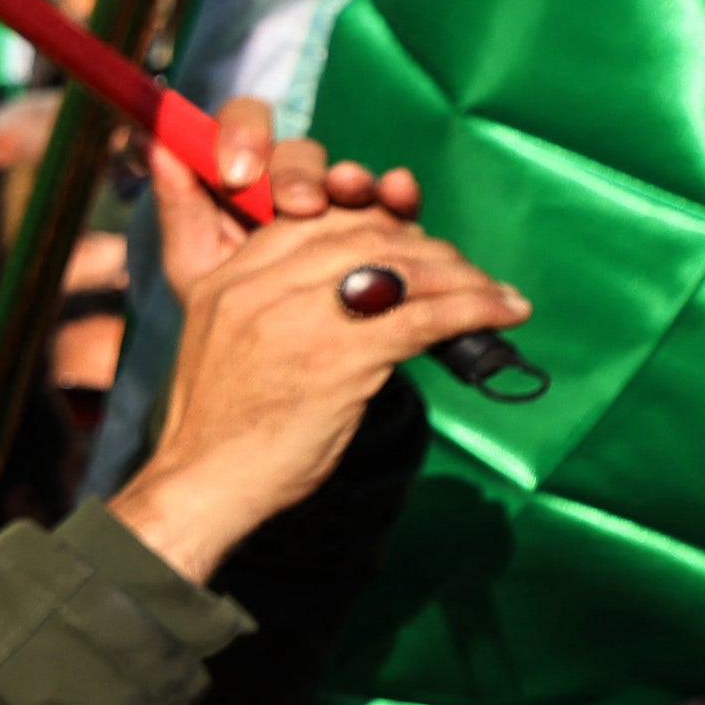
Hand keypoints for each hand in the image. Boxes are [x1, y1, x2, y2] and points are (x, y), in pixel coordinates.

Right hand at [105, 155, 522, 586]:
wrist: (203, 485)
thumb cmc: (221, 425)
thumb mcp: (221, 339)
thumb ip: (266, 301)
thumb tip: (344, 283)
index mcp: (228, 277)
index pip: (315, 220)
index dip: (377, 221)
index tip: (413, 243)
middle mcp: (258, 285)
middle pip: (362, 234)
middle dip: (427, 247)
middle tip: (466, 271)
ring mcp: (297, 318)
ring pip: (398, 268)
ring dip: (462, 276)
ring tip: (496, 293)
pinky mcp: (337, 357)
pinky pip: (420, 316)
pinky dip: (472, 309)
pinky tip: (501, 313)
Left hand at [140, 94, 417, 301]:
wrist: (271, 369)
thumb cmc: (224, 314)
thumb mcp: (196, 268)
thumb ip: (180, 209)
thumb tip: (153, 142)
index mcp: (241, 180)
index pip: (241, 129)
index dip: (242, 136)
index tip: (237, 172)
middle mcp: (291, 182)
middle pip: (297, 155)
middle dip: (296, 174)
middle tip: (296, 202)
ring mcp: (339, 203)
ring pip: (345, 175)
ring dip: (348, 180)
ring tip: (348, 190)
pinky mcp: (382, 225)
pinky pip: (392, 199)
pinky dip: (397, 192)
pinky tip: (400, 190)